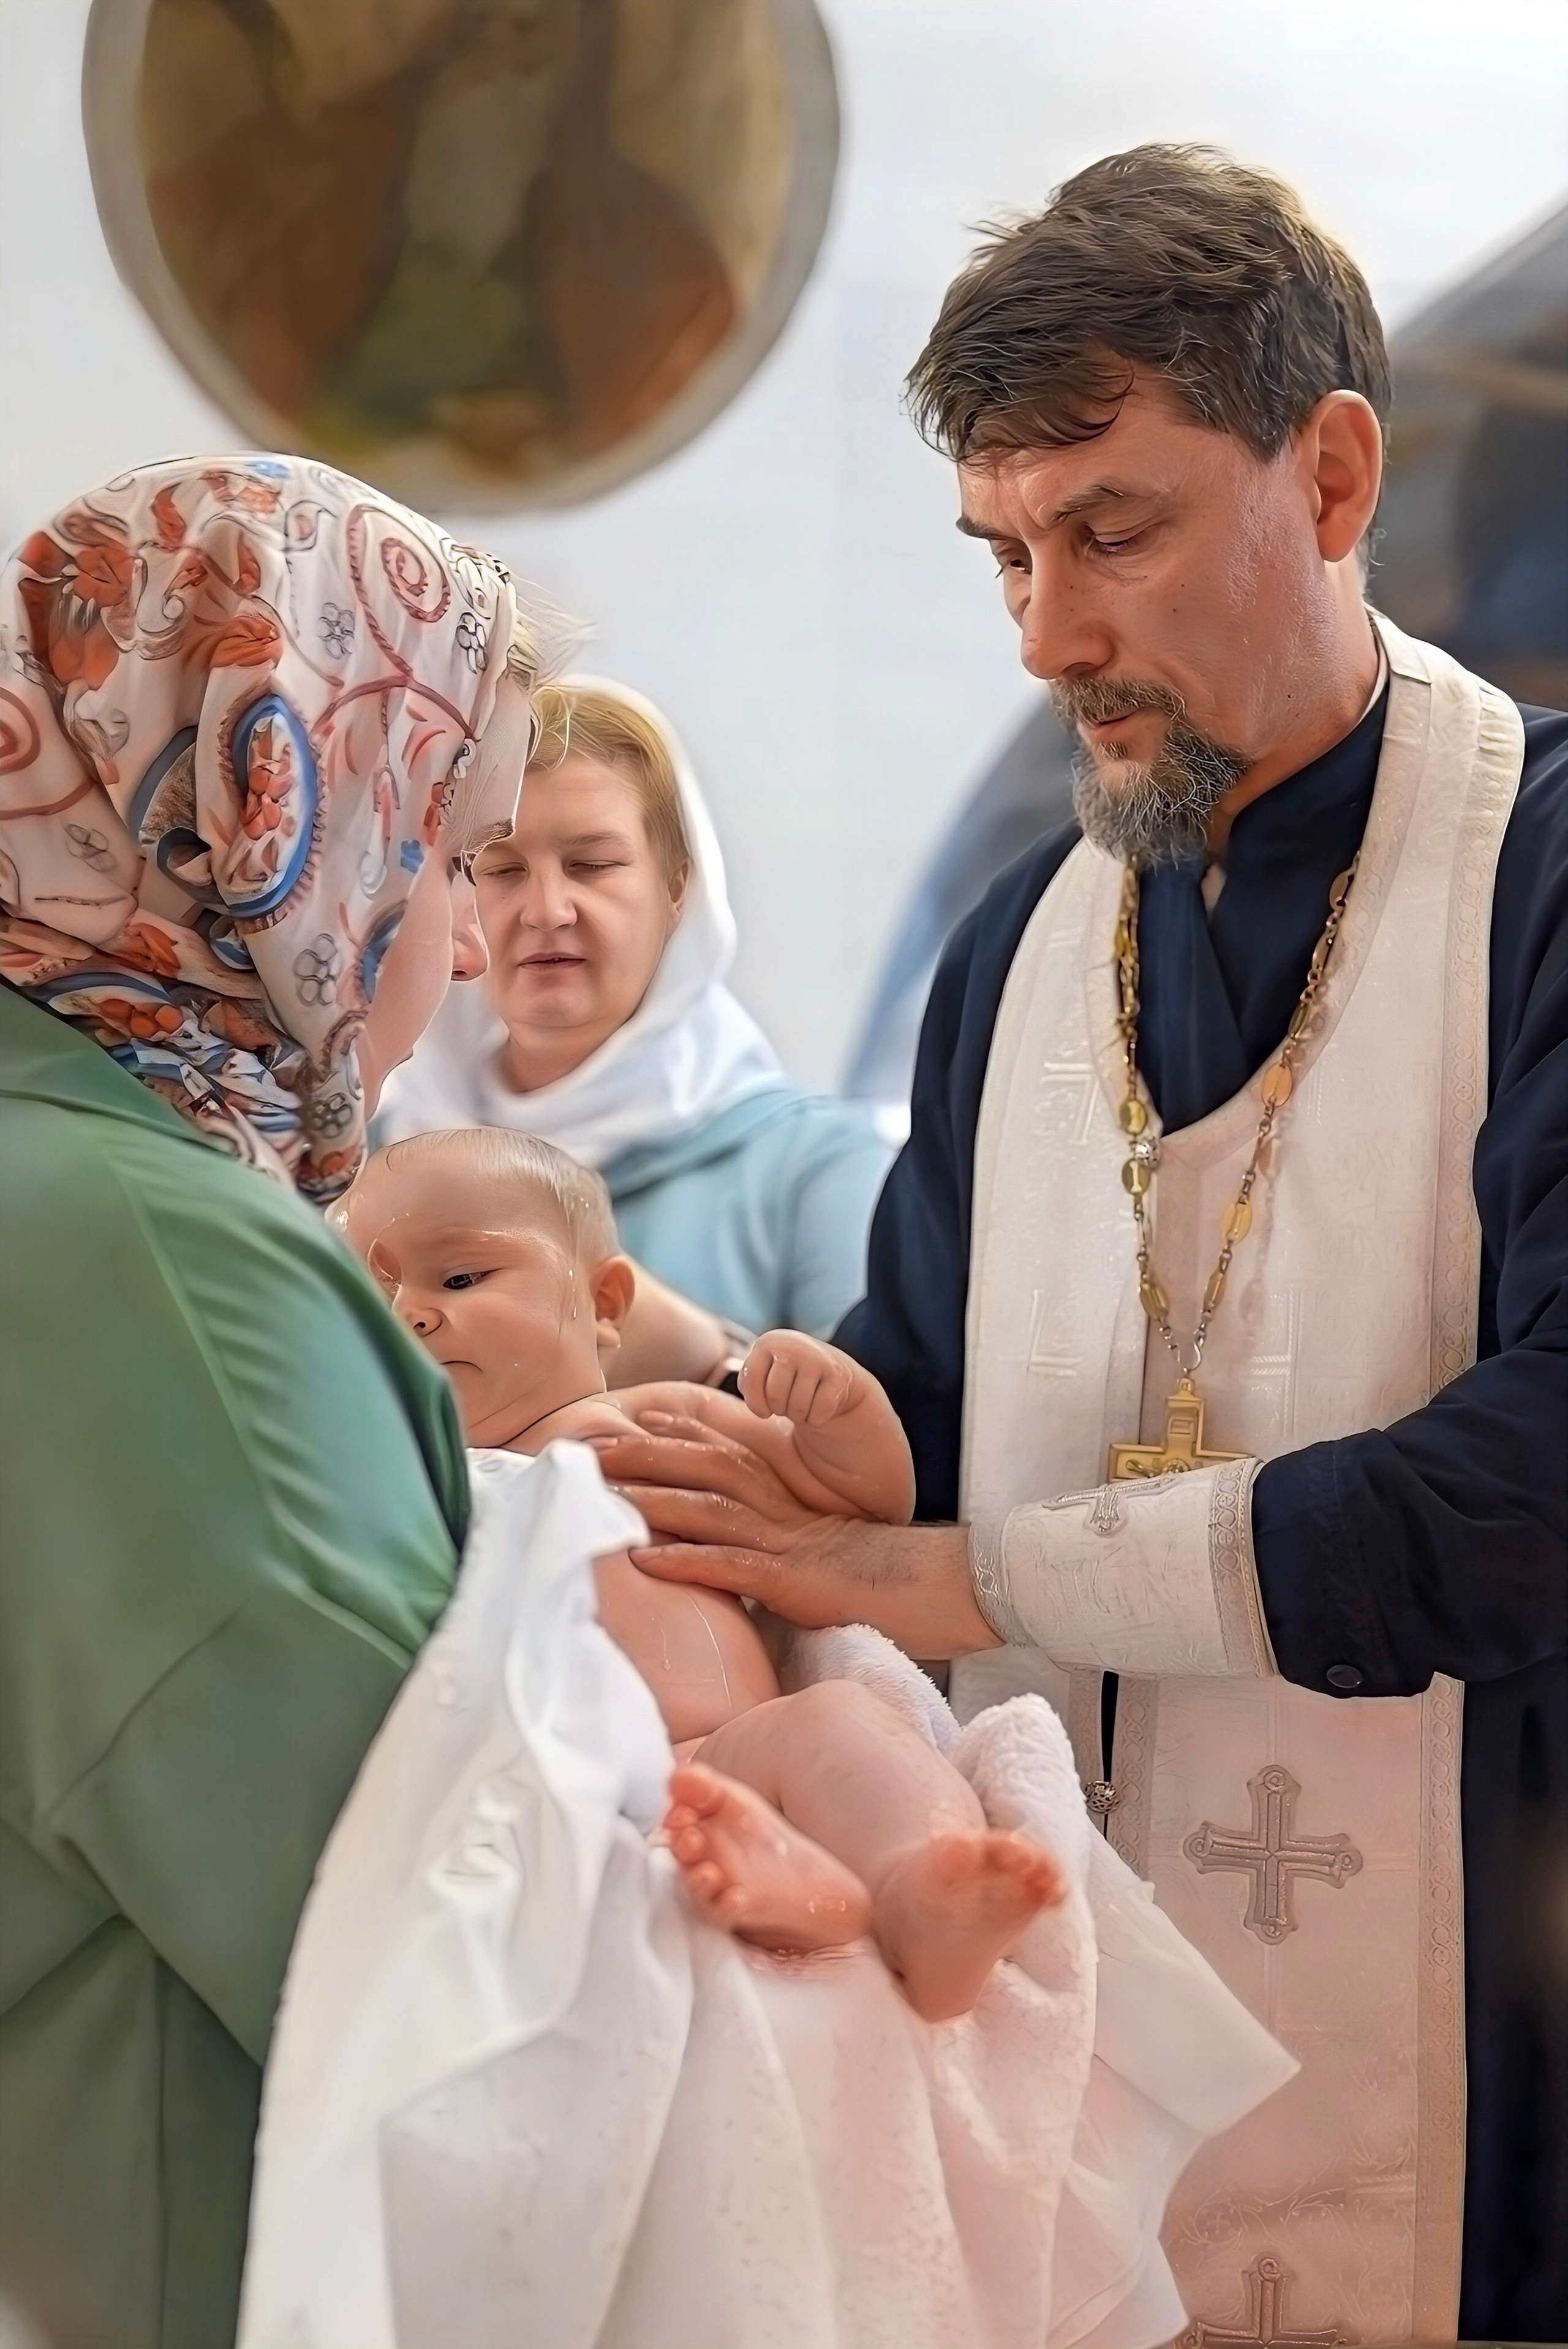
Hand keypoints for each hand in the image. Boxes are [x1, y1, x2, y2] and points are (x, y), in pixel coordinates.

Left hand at [587, 1398, 997, 1655]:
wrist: (931, 1588)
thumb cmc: (877, 1579)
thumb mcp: (818, 1548)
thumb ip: (779, 1541)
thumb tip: (740, 1551)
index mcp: (785, 1497)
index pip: (724, 1452)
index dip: (677, 1432)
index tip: (633, 1417)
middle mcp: (777, 1508)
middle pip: (702, 1467)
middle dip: (643, 1452)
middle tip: (589, 1442)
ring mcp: (781, 1541)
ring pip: (705, 1506)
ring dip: (648, 1496)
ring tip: (599, 1489)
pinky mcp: (788, 1579)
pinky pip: (729, 1566)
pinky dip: (682, 1560)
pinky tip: (643, 1559)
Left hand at [739, 1329, 855, 1426]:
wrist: (829, 1373)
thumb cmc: (785, 1378)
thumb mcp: (762, 1373)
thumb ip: (746, 1381)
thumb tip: (719, 1398)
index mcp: (768, 1342)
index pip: (750, 1384)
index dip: (756, 1404)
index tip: (764, 1407)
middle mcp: (793, 1344)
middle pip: (775, 1398)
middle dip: (780, 1408)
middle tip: (788, 1401)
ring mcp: (818, 1358)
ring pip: (798, 1408)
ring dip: (798, 1415)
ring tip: (802, 1401)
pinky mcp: (839, 1376)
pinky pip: (818, 1414)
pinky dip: (816, 1419)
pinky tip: (819, 1404)